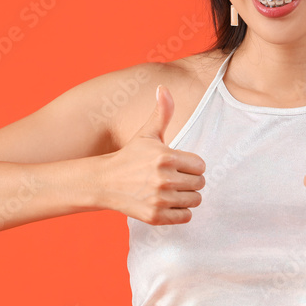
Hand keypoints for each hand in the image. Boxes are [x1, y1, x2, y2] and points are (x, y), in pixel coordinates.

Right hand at [97, 85, 205, 224]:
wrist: (104, 182)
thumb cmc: (130, 156)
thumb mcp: (147, 134)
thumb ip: (162, 112)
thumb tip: (163, 88)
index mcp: (166, 156)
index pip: (201, 165)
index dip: (191, 165)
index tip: (178, 165)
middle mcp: (164, 179)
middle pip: (200, 184)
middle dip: (190, 181)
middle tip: (173, 178)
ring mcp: (159, 199)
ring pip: (194, 201)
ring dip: (186, 197)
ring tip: (170, 190)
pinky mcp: (155, 216)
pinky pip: (185, 217)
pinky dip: (179, 212)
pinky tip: (166, 203)